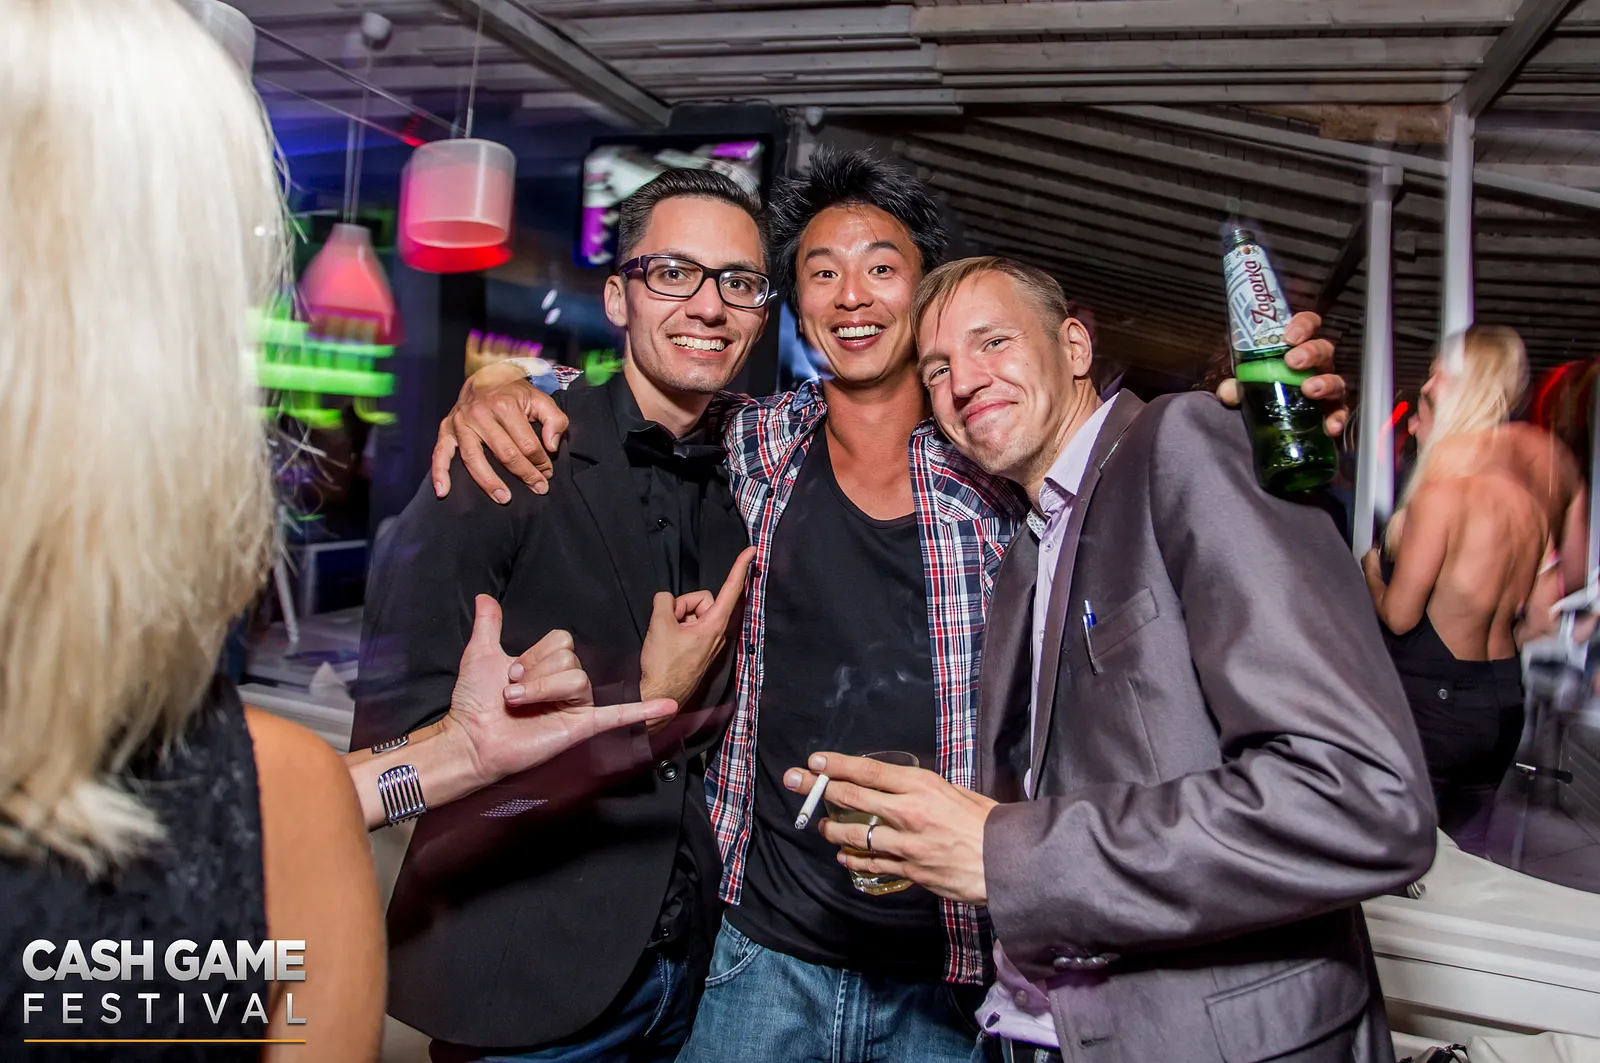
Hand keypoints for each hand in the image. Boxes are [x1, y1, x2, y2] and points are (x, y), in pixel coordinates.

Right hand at [432, 361, 568, 502]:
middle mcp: (480, 414)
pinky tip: (443, 492)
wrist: (486, 376)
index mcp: (505, 406)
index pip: (527, 444)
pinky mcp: (446, 429)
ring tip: (504, 499)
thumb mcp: (540, 399)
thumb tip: (551, 447)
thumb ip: (554, 420)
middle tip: (538, 489)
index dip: (541, 462)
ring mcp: (460, 423)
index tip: (548, 472)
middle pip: (505, 454)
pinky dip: (439, 473)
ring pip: (474, 459)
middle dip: (525, 475)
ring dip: (489, 483)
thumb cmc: (515, 393)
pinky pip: (440, 453)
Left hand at [444, 595, 674, 786]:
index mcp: (551, 666)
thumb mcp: (482, 654)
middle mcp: (567, 685)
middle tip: (513, 691)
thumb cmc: (475, 703)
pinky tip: (667, 705)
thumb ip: (489, 624)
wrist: (471, 738)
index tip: (510, 671)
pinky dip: (644, 709)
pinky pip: (618, 715)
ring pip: (578, 679)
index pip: (562, 641)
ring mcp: (576, 706)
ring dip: (542, 688)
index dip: (535, 653)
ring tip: (519, 703)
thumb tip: (484, 596)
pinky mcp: (580, 727)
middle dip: (536, 672)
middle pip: (570, 658)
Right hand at [640, 547, 756, 710]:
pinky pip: (689, 627)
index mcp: (713, 625)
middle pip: (701, 600)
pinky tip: (667, 644)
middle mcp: (716, 632)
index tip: (751, 552)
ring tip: (666, 638)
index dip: (740, 568)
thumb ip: (664, 602)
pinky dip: (677, 629)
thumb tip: (666, 600)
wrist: (659, 696)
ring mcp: (708, 641)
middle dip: (682, 605)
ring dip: (677, 619)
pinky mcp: (700, 648)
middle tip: (668, 624)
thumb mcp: (658, 625)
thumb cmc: (663, 666)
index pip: (731, 590)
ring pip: (692, 613)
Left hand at [785, 752, 997, 904]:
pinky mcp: (910, 870)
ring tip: (822, 826)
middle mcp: (909, 812)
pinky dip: (855, 859)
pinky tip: (844, 856)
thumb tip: (897, 785)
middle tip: (795, 782)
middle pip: (852, 798)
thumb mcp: (955, 792)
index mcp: (922, 786)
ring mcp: (907, 844)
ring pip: (856, 834)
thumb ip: (923, 789)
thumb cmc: (987, 823)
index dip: (838, 765)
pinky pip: (873, 864)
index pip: (869, 771)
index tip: (816, 760)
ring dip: (833, 828)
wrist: (1008, 861)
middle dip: (817, 789)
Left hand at [1216, 311, 1347, 436]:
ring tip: (1310, 389)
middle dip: (1311, 352)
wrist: (1270, 425)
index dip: (1303, 325)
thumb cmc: (1263, 392)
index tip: (1289, 336)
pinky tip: (1330, 426)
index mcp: (1297, 350)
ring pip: (1336, 379)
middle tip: (1293, 361)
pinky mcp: (1330, 412)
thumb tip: (1227, 391)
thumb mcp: (1245, 385)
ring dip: (1325, 382)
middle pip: (1324, 350)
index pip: (1308, 325)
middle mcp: (1317, 365)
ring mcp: (1327, 387)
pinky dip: (1337, 418)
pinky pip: (1340, 413)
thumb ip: (1236, 385)